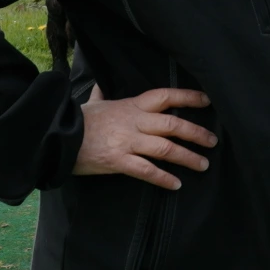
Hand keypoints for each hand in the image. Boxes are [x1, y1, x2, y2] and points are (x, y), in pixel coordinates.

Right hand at [72, 86, 216, 189]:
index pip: (165, 96)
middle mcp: (134, 121)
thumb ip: (100, 95)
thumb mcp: (92, 104)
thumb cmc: (77, 121)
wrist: (56, 136)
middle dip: (196, 133)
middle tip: (213, 141)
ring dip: (187, 157)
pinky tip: (176, 184)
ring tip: (203, 165)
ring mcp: (127, 142)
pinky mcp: (118, 161)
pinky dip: (163, 178)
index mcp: (131, 105)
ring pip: (165, 148)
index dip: (188, 97)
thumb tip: (99, 84)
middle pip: (173, 124)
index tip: (207, 101)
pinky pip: (146, 171)